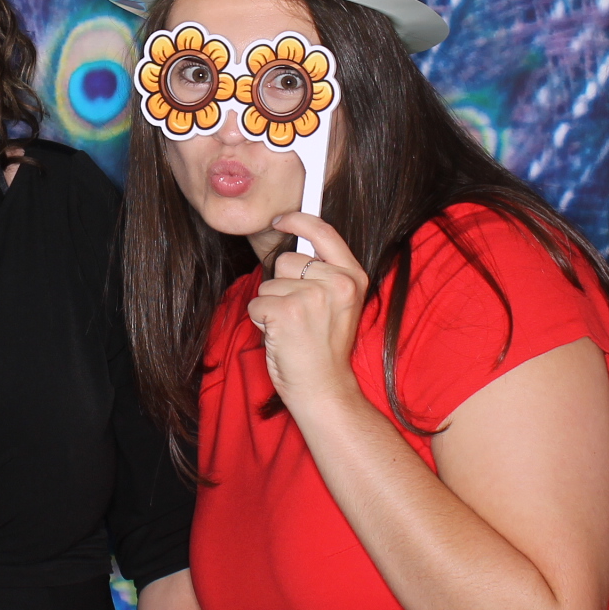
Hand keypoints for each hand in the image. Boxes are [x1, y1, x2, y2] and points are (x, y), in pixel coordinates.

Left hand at [247, 213, 368, 413]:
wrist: (325, 389)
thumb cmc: (324, 350)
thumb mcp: (338, 305)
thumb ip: (323, 275)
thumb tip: (294, 243)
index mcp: (353, 278)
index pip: (324, 232)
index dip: (298, 220)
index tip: (280, 220)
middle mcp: (337, 283)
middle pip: (285, 260)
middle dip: (281, 284)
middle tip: (298, 316)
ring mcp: (312, 297)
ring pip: (268, 284)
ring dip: (271, 306)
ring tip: (292, 330)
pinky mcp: (287, 312)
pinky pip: (255, 304)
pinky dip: (260, 322)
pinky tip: (281, 338)